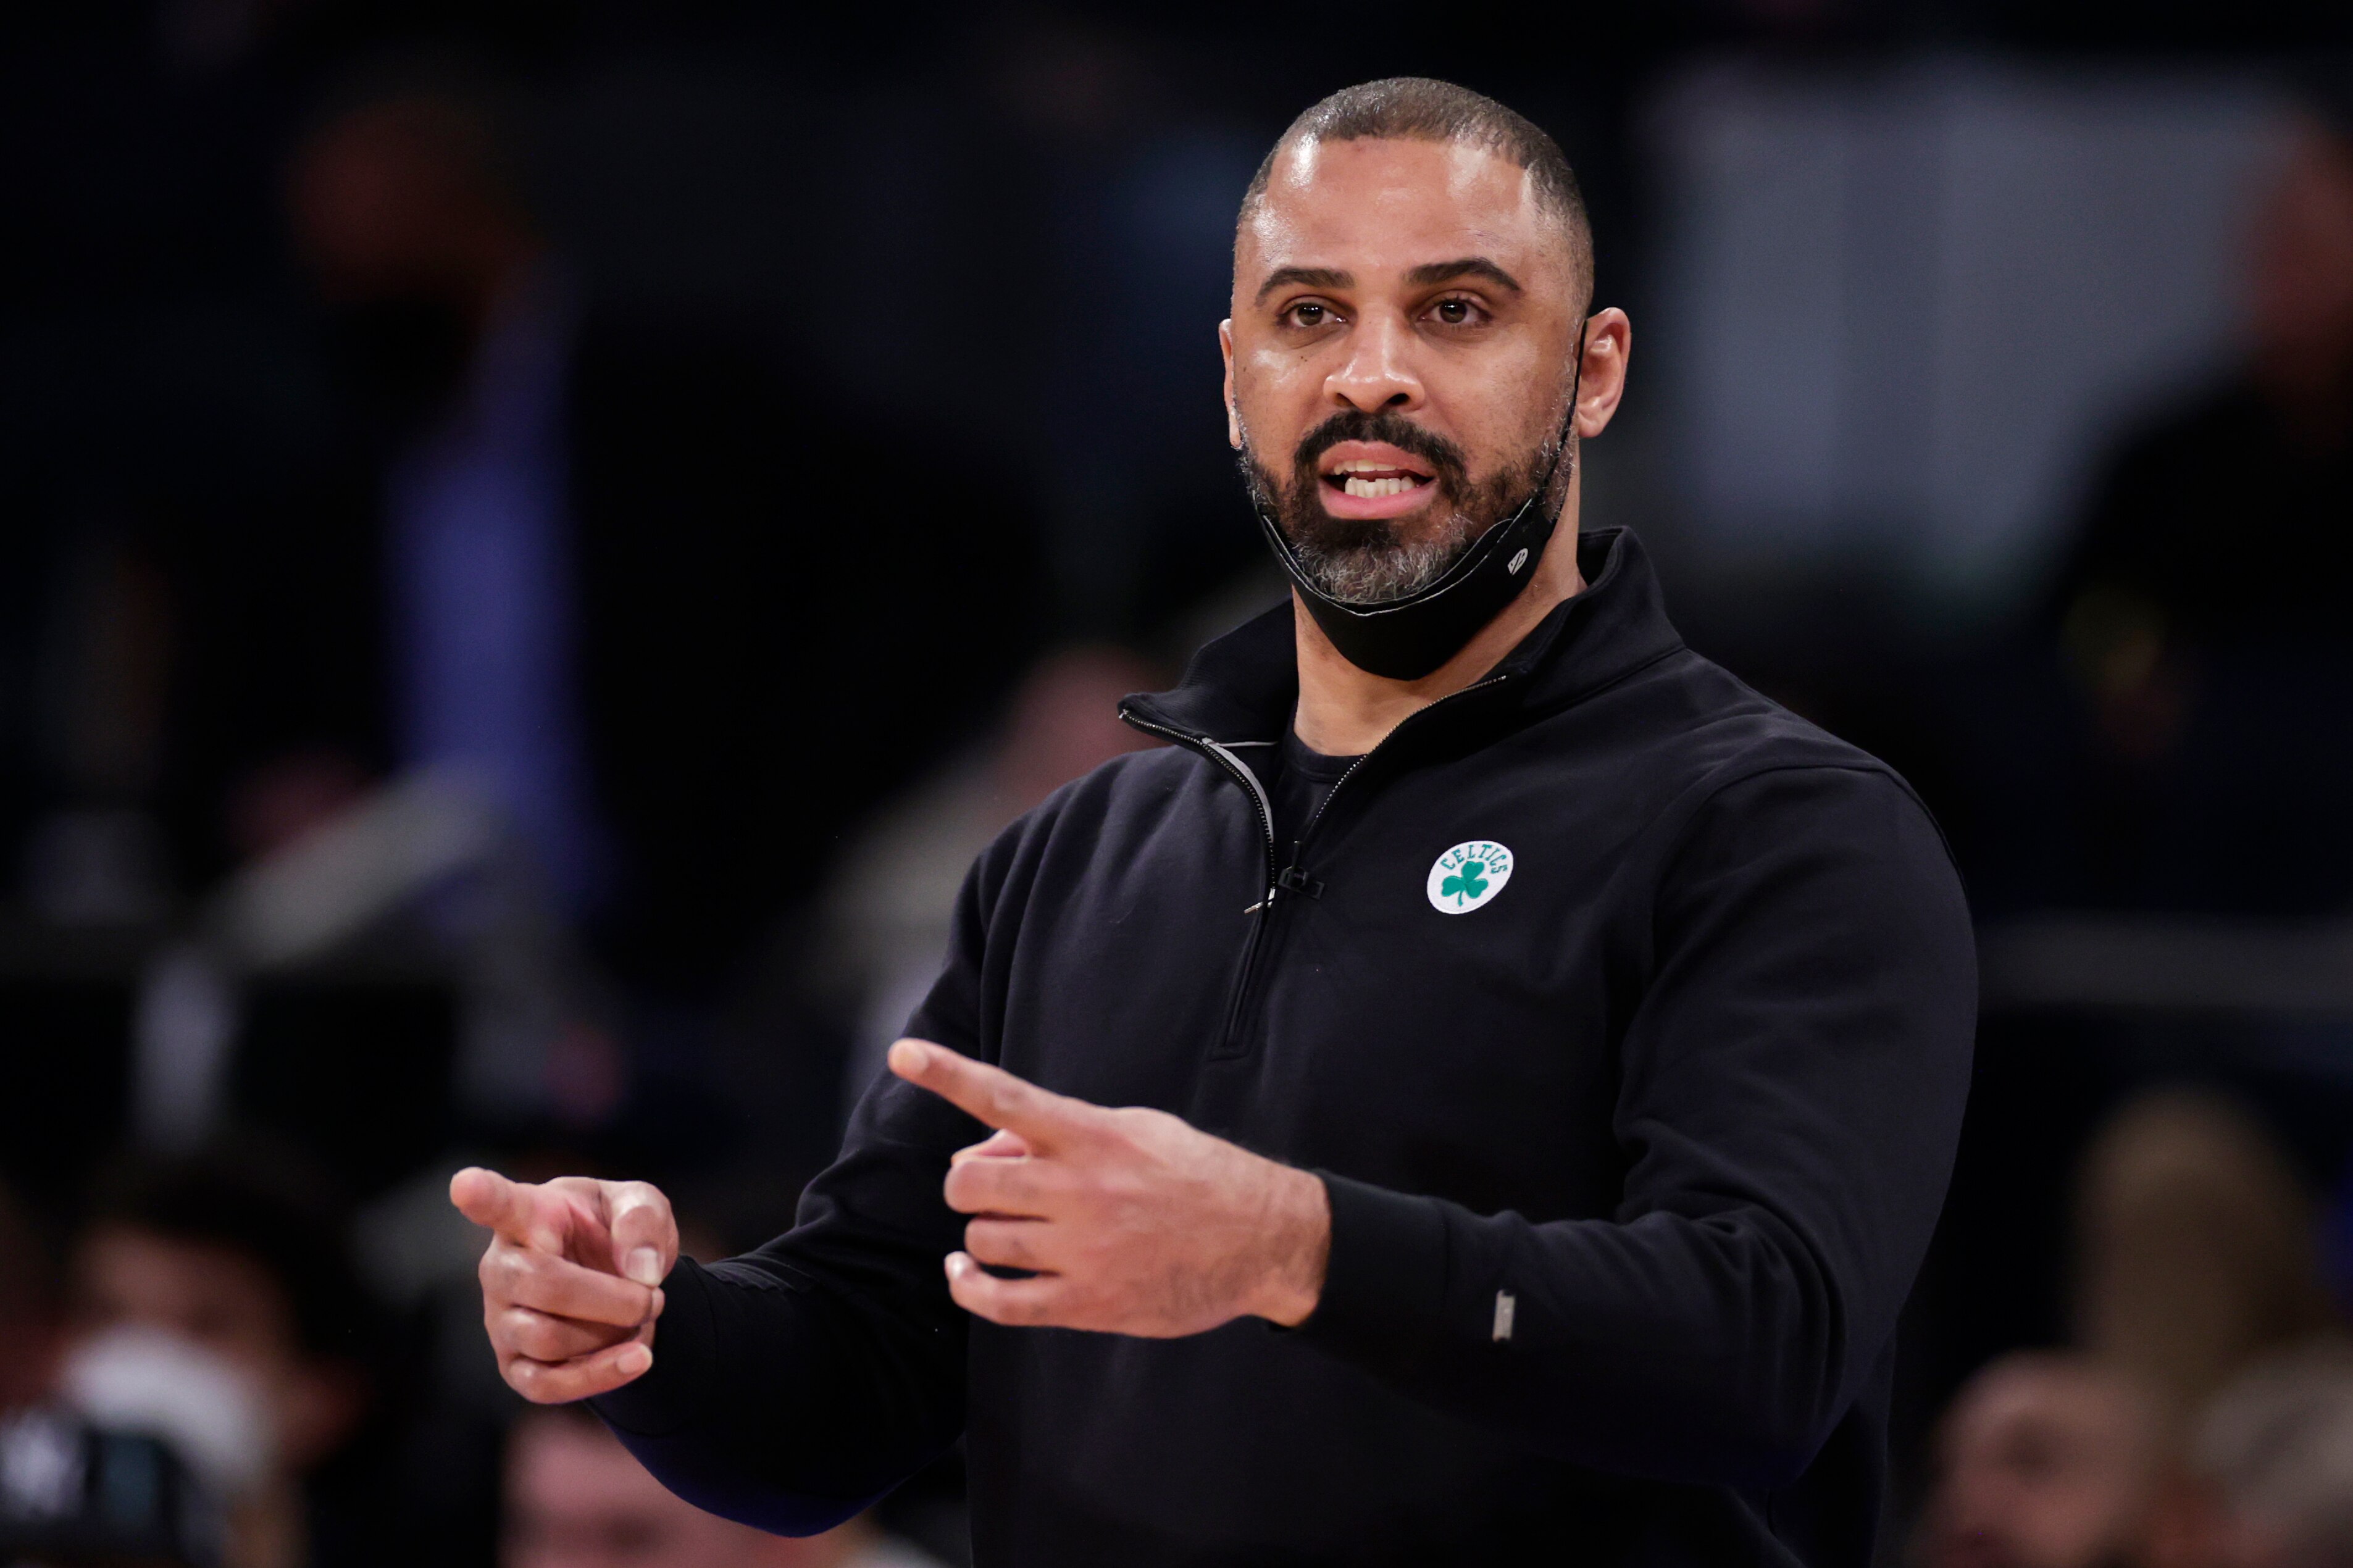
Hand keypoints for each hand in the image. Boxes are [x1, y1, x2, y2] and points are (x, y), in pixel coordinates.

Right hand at [449, 1168, 676, 1402]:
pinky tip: (638, 1359)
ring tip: (640, 1318)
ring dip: (610, 1334)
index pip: (497, 1202)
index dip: (480, 1195)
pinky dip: (600, 1375)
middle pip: (543, 1284)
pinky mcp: (515, 1367)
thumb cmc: (617, 1230)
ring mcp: (501, 1319)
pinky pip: (547, 1386)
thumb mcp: (641, 1204)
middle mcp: (502, 1266)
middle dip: (612, 1298)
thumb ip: (642, 1219)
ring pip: (548, 1339)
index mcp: (529, 1213)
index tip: (465, 1184)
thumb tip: (640, 1271)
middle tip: (653, 1297)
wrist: (622, 1283)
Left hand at [888, 1038, 1329, 1335]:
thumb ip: (1060, 1133)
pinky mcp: (1089, 1304)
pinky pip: (999, 1302)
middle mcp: (1081, 1190)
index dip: (948, 1074)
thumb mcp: (1135, 1129)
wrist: (1263, 1239)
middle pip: (969, 1184)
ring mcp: (1083, 1250)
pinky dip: (969, 1287)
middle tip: (996, 1189)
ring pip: (981, 1240)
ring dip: (984, 1235)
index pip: (1004, 1098)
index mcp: (1092, 1136)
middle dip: (969, 1185)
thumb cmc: (1195, 1174)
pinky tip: (966, 1275)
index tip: (903, 1053)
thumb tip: (984, 1149)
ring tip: (1015, 1231)